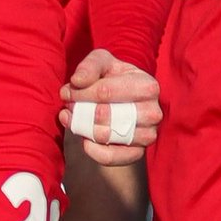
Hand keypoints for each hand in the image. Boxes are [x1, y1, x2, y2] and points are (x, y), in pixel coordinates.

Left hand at [62, 49, 161, 165]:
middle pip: (107, 115)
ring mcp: (148, 134)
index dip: (80, 93)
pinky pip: (114, 157)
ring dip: (85, 130)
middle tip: (70, 108)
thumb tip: (78, 81)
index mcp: (148, 86)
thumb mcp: (102, 62)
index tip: (67, 93)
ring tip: (75, 122)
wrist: (121, 100)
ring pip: (109, 136)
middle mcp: (153, 111)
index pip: (106, 92)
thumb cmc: (112, 78)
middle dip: (81, 111)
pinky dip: (95, 152)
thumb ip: (90, 66)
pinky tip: (86, 142)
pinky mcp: (138, 152)